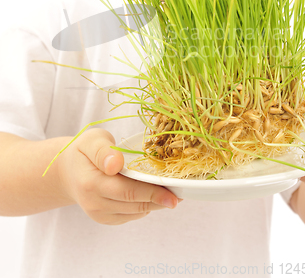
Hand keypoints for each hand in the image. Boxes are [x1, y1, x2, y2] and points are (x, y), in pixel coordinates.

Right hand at [57, 128, 181, 224]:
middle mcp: (94, 204)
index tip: (174, 193)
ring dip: (156, 204)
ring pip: (136, 212)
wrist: (67, 172)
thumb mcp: (91, 141)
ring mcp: (100, 215)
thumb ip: (103, 151)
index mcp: (91, 184)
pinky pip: (131, 215)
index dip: (153, 193)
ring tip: (173, 192)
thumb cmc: (83, 151)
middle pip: (135, 204)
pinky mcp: (106, 219)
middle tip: (181, 193)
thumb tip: (115, 164)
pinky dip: (146, 206)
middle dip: (160, 199)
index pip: (127, 191)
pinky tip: (155, 196)